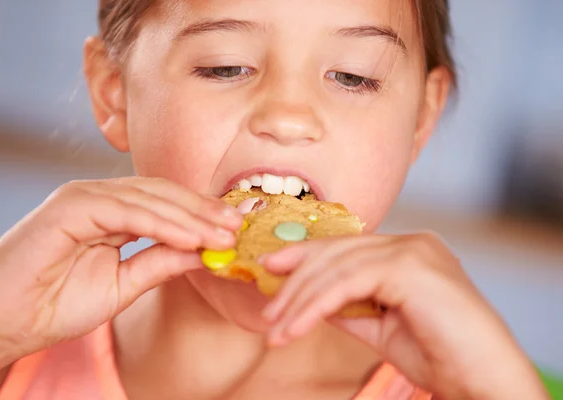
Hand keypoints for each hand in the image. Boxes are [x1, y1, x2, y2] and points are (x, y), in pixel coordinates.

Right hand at [0, 177, 241, 359]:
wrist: (4, 322)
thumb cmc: (56, 305)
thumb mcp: (123, 285)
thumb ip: (160, 262)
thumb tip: (203, 251)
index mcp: (111, 212)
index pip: (166, 204)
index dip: (202, 215)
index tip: (235, 230)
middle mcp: (99, 197)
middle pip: (163, 194)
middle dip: (204, 210)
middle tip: (239, 225)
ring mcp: (82, 197)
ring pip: (149, 198)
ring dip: (190, 216)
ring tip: (223, 233)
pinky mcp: (69, 207)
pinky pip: (125, 211)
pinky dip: (160, 223)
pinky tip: (190, 238)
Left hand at [260, 233, 548, 399]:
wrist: (482, 380)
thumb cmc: (439, 355)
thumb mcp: (380, 326)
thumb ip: (348, 305)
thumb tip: (308, 299)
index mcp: (408, 251)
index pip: (346, 246)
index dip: (305, 254)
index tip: (272, 266)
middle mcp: (411, 242)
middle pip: (336, 253)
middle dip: (295, 281)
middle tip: (267, 311)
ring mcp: (412, 250)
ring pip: (336, 268)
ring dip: (299, 301)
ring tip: (276, 330)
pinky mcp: (408, 267)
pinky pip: (346, 283)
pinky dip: (314, 307)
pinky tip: (295, 328)